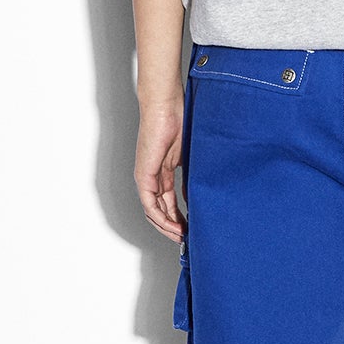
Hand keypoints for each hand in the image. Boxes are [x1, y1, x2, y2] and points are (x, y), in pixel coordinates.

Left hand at [136, 94, 186, 239]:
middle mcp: (152, 177)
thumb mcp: (190, 156)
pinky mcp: (144, 175)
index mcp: (162, 172)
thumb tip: (198, 197)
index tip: (193, 227)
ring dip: (168, 227)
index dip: (180, 218)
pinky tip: (174, 225)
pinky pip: (150, 204)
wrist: (166, 105)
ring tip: (183, 236)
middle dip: (174, 227)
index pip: (168, 203)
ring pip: (153, 212)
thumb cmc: (179, 120)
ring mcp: (146, 177)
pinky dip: (161, 218)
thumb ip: (191, 177)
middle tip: (189, 238)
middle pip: (160, 211)